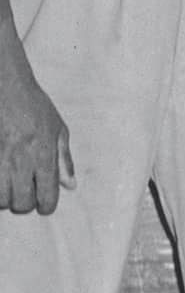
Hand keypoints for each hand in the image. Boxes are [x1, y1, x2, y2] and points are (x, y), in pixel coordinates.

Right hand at [0, 57, 73, 213]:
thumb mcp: (57, 129)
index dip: (46, 206)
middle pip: (21, 205)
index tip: (42, 202)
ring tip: (8, 184)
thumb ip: (63, 160)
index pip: (46, 199)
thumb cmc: (33, 106)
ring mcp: (0, 159)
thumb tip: (71, 186)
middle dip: (24, 204)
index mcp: (43, 155)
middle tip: (24, 192)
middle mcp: (21, 160)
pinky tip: (0, 177)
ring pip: (0, 200)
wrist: (4, 86)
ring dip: (4, 198)